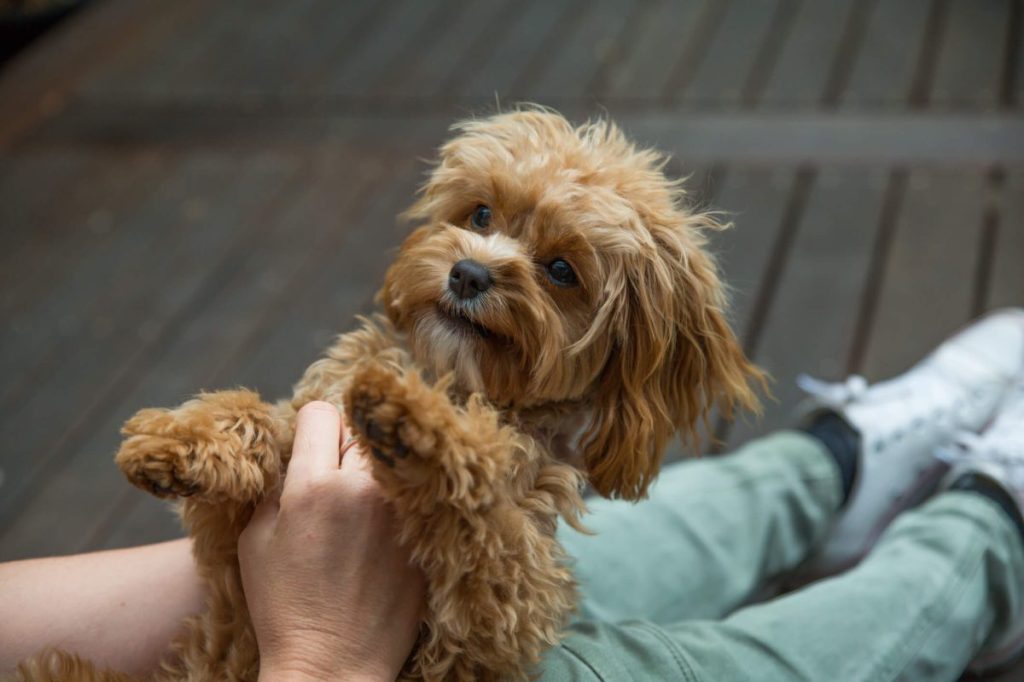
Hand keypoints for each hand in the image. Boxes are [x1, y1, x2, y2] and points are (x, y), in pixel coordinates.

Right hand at [239, 401, 425, 681]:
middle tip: (335, 475)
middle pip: (360, 429)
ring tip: (363, 500)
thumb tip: (296, 454)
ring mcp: (400, 511)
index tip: (311, 444)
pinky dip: (401, 497)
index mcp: (312, 487)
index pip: (321, 412)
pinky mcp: (424, 533)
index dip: (312, 425)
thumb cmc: (284, 607)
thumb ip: (276, 487)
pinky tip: (384, 525)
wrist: (332, 665)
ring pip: (391, 458)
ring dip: (376, 469)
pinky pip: (415, 492)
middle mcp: (361, 489)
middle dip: (344, 446)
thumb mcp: (256, 541)